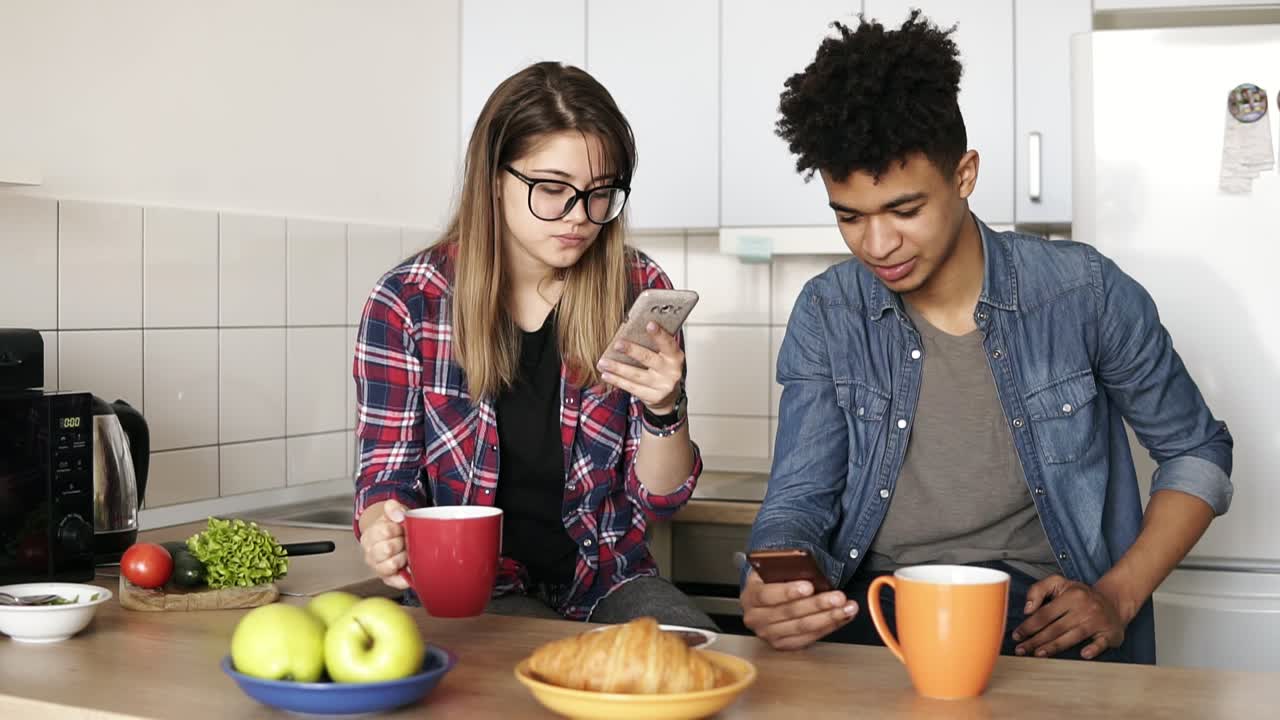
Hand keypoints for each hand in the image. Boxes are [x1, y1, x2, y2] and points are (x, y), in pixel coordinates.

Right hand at [358, 499, 409, 589]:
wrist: (396, 540)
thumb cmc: (395, 528)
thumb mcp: (394, 512)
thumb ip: (394, 507)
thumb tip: (398, 515)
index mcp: (369, 536)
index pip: (385, 531)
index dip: (398, 528)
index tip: (401, 528)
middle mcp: (370, 554)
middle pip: (387, 548)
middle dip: (402, 543)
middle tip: (405, 540)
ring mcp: (378, 568)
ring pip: (392, 564)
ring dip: (404, 557)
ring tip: (406, 552)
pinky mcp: (389, 580)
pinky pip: (398, 580)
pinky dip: (407, 574)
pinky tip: (410, 566)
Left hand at [597, 322, 684, 413]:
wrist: (669, 396)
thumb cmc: (662, 369)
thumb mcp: (664, 356)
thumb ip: (652, 345)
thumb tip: (629, 331)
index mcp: (675, 357)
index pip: (668, 343)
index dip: (659, 334)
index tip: (649, 324)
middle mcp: (671, 372)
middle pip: (649, 359)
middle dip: (632, 351)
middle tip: (617, 344)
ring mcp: (662, 386)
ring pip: (636, 375)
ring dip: (618, 368)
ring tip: (603, 362)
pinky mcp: (653, 397)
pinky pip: (632, 388)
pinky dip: (617, 380)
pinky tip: (606, 374)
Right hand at [740, 570, 857, 650]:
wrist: (766, 598)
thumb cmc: (773, 580)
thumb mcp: (774, 570)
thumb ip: (787, 570)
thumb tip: (810, 569)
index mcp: (751, 595)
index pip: (767, 595)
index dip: (788, 591)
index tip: (809, 586)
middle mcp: (756, 618)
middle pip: (789, 613)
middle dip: (818, 604)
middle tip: (838, 597)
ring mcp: (769, 634)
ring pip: (803, 627)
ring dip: (829, 617)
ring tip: (847, 607)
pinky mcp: (783, 645)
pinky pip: (809, 637)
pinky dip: (829, 626)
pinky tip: (842, 617)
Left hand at [1012, 574, 1126, 658]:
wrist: (1113, 601)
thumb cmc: (1080, 595)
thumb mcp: (1059, 583)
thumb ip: (1038, 590)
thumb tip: (1027, 610)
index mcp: (1071, 596)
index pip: (1045, 614)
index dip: (1029, 626)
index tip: (1017, 635)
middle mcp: (1084, 608)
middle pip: (1055, 628)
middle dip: (1035, 640)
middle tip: (1021, 650)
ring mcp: (1097, 621)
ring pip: (1072, 637)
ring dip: (1053, 647)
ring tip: (1037, 654)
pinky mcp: (1110, 633)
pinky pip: (1101, 643)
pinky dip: (1093, 649)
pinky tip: (1083, 654)